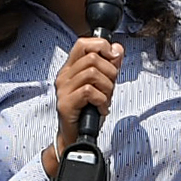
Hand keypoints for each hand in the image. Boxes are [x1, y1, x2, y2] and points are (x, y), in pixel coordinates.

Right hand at [45, 37, 120, 175]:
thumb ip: (110, 66)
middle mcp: (64, 76)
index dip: (101, 46)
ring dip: (107, 87)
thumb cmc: (88, 111)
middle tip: (110, 87)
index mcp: (71, 68)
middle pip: (92, 58)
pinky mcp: (65, 104)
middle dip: (110, 72)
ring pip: (92, 73)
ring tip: (106, 98)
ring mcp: (63, 90)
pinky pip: (89, 91)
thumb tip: (117, 48)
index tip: (114, 58)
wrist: (76, 137)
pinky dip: (101, 100)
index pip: (83, 43)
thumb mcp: (103, 85)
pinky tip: (101, 108)